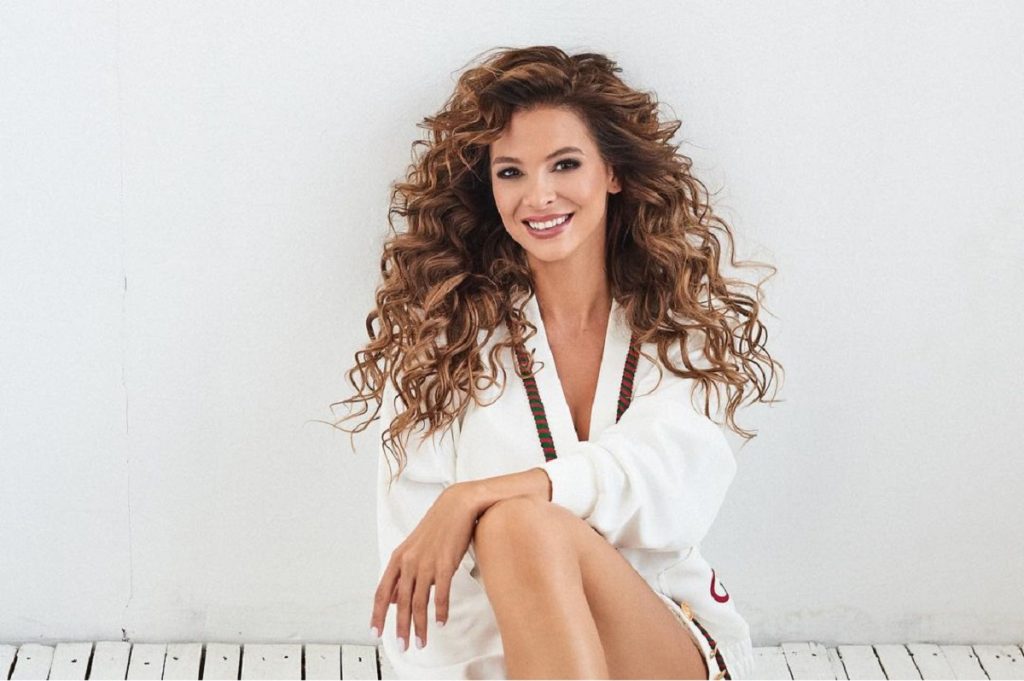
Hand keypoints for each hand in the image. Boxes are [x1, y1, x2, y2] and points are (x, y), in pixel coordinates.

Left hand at [370, 481, 480, 651]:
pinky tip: (440, 622)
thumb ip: (403, 573)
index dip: (378, 614)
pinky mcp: (445, 563)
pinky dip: (440, 611)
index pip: (382, 592)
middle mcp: (409, 562)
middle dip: (400, 628)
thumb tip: (395, 599)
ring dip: (420, 625)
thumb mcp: (413, 548)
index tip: (376, 633)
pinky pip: (441, 593)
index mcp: (398, 558)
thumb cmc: (437, 527)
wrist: (457, 505)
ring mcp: (426, 562)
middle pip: (400, 603)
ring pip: (419, 602)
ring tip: (421, 641)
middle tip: (402, 646)